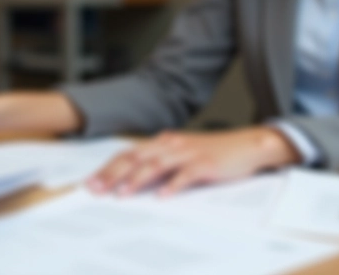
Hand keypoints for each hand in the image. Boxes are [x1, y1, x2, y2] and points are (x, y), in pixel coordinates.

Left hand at [87, 127, 300, 196]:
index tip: (90, 183)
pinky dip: (172, 185)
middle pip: (136, 158)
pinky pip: (186, 174)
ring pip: (157, 164)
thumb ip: (161, 162)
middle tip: (96, 190)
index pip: (129, 154)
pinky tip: (162, 197)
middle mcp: (172, 144)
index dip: (108, 167)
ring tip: (122, 194)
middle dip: (113, 174)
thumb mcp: (183, 153)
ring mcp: (189, 153)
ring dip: (137, 180)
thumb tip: (134, 179)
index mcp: (164, 142)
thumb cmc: (214, 152)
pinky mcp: (206, 164)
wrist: (248, 145)